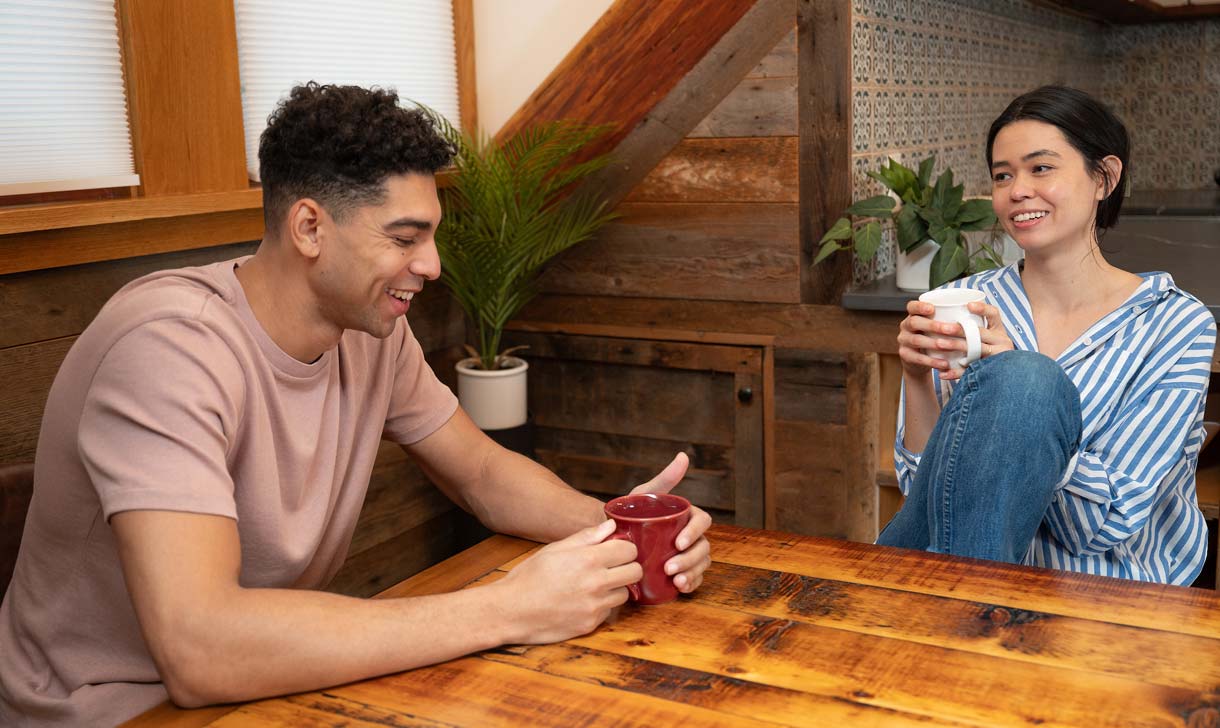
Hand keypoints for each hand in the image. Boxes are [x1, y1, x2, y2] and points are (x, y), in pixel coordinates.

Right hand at [494, 519, 641, 643]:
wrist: (511, 611)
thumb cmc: (529, 577)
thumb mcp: (554, 549)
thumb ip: (586, 537)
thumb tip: (611, 526)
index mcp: (588, 559)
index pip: (629, 550)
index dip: (624, 547)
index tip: (616, 549)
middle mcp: (596, 583)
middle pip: (635, 572)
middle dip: (627, 566)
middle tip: (613, 566)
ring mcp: (595, 606)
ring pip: (626, 593)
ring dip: (616, 587)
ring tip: (596, 584)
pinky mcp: (591, 624)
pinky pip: (609, 611)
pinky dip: (602, 604)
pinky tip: (584, 600)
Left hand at [628, 452, 711, 593]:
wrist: (614, 533)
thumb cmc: (632, 511)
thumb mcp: (646, 492)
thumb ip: (665, 478)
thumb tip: (683, 456)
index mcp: (688, 516)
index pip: (702, 522)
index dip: (694, 532)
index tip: (678, 543)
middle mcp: (692, 536)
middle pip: (703, 547)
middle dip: (690, 559)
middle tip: (669, 567)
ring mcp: (688, 554)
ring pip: (701, 564)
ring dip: (692, 573)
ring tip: (676, 580)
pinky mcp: (681, 570)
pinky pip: (693, 579)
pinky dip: (690, 584)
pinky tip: (680, 588)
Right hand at [897, 300, 953, 378]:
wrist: (919, 360)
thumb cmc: (934, 338)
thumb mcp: (937, 327)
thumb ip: (947, 318)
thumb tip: (976, 307)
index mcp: (914, 315)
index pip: (912, 306)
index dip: (920, 306)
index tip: (932, 308)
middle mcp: (905, 326)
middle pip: (914, 322)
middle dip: (932, 325)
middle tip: (950, 329)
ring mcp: (904, 341)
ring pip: (916, 340)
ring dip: (934, 343)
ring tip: (949, 347)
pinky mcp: (905, 355)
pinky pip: (917, 358)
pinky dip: (932, 361)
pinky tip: (944, 363)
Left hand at [937, 301, 1013, 380]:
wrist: (1007, 377)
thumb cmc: (990, 350)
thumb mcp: (989, 337)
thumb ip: (973, 328)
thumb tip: (946, 312)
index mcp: (998, 331)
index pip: (994, 315)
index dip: (982, 309)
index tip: (968, 305)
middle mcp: (1001, 342)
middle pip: (980, 333)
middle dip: (960, 330)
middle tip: (943, 328)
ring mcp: (996, 358)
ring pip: (975, 350)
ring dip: (955, 346)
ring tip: (938, 344)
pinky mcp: (990, 372)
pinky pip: (970, 372)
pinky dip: (955, 373)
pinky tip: (942, 373)